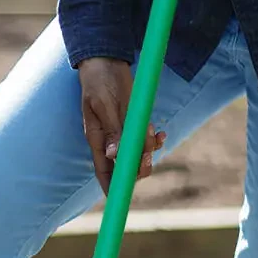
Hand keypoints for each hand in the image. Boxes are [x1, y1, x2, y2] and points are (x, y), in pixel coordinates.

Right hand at [78, 57, 165, 194]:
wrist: (105, 58)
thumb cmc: (100, 79)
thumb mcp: (104, 103)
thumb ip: (112, 130)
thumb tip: (113, 156)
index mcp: (97, 138)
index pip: (103, 171)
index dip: (111, 187)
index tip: (120, 200)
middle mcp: (108, 140)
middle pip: (123, 168)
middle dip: (137, 168)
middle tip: (149, 158)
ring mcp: (120, 132)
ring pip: (136, 154)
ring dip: (149, 152)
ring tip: (157, 136)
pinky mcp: (131, 122)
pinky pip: (143, 139)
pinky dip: (153, 140)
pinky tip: (160, 133)